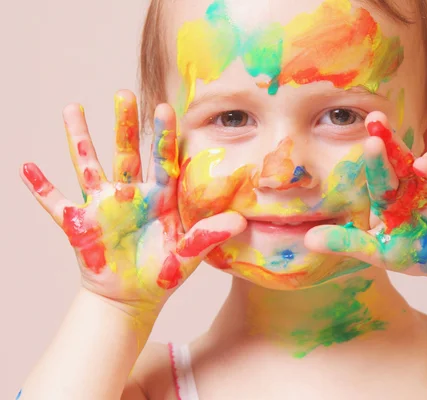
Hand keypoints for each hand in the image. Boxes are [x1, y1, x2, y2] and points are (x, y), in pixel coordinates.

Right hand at [21, 91, 245, 316]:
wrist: (133, 298)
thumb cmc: (163, 273)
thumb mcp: (189, 254)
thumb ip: (210, 235)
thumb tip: (241, 220)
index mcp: (160, 197)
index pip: (164, 160)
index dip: (165, 135)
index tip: (166, 107)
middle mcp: (131, 194)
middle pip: (126, 153)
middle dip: (125, 125)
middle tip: (125, 93)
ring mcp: (104, 206)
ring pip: (90, 165)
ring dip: (80, 139)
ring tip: (73, 108)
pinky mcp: (80, 224)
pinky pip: (56, 203)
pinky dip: (41, 188)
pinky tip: (26, 167)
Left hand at [305, 111, 426, 281]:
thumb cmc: (414, 252)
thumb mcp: (380, 251)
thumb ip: (347, 242)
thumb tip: (307, 240)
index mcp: (391, 193)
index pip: (379, 175)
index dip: (374, 159)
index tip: (367, 141)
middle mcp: (414, 181)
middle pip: (401, 159)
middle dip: (390, 141)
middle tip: (376, 121)